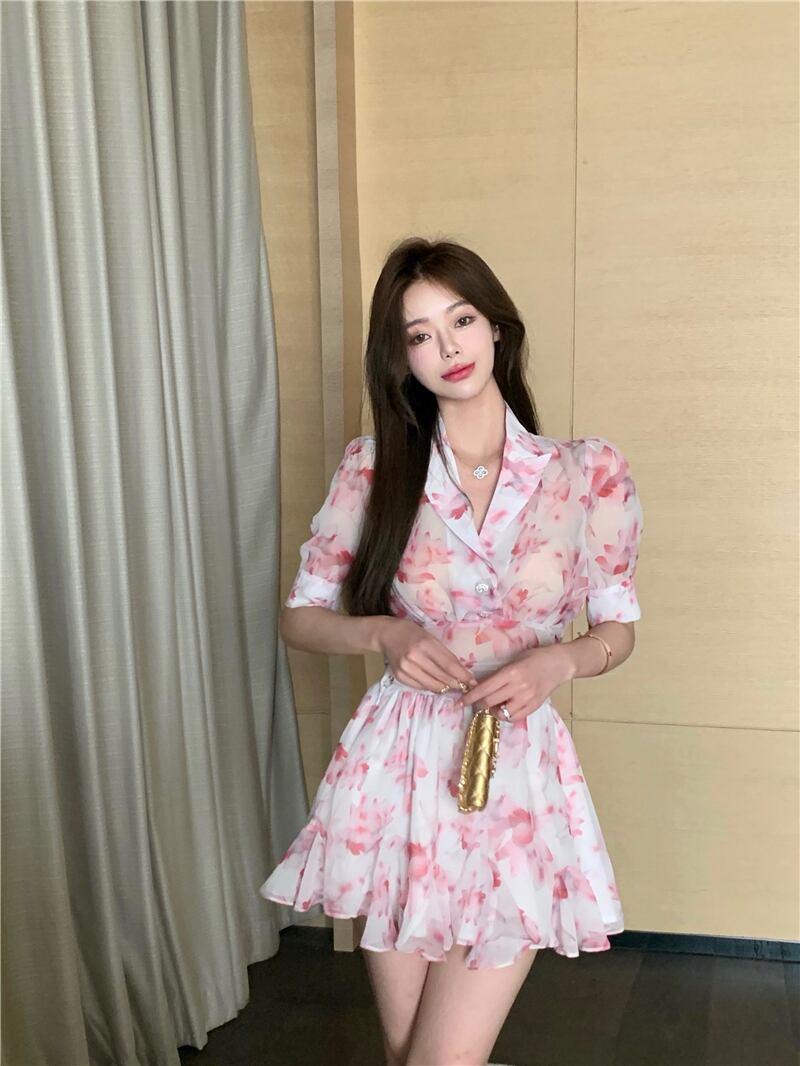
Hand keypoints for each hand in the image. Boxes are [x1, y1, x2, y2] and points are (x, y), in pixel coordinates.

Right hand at [377, 618, 476, 694]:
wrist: (387, 635)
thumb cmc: (412, 633)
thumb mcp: (430, 637)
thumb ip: (444, 654)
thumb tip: (460, 672)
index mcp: (425, 644)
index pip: (448, 664)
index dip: (462, 675)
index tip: (472, 681)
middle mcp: (415, 657)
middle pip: (441, 677)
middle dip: (456, 684)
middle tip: (465, 687)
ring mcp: (406, 668)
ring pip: (431, 685)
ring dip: (445, 688)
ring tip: (452, 686)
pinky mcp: (400, 676)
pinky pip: (420, 687)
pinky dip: (431, 687)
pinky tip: (436, 684)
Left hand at [451, 645, 571, 721]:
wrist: (559, 664)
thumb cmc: (534, 657)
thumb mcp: (513, 661)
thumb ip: (498, 674)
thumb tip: (479, 685)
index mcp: (511, 673)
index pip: (485, 688)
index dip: (470, 697)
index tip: (459, 702)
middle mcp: (518, 687)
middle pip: (490, 702)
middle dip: (478, 705)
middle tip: (473, 704)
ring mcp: (527, 699)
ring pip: (502, 713)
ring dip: (493, 711)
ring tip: (493, 704)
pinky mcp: (534, 706)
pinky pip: (515, 717)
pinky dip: (506, 715)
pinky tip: (505, 708)